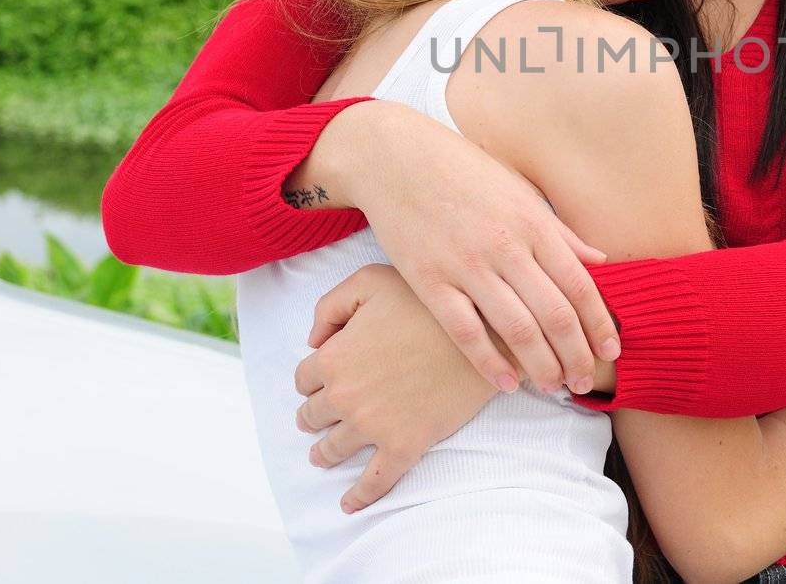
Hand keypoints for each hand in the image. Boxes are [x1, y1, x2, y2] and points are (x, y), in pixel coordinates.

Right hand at [291, 100, 621, 394]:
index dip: (599, 324)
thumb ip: (560, 231)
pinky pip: (466, 332)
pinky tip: (508, 383)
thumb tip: (600, 260)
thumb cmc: (462, 171)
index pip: (580, 285)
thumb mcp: (519, 190)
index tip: (612, 351)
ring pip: (517, 328)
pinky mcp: (428, 280)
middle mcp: (505, 246)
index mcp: (533, 223)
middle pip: (555, 314)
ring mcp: (466, 265)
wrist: (394, 157)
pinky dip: (490, 363)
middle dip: (577, 355)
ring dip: (542, 365)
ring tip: (555, 387)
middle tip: (586, 382)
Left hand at [294, 264, 497, 512]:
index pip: (303, 377)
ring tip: (322, 457)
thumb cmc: (426, 302)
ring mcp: (372, 426)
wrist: (482, 333)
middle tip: (318, 419)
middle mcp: (345, 396)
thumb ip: (330, 305)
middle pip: (312, 415)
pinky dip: (358, 496)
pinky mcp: (404, 446)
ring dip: (324, 454)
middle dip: (313, 415)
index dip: (311, 377)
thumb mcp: (370, 281)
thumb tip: (313, 340)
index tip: (321, 380)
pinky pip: (374, 481)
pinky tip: (349, 504)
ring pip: (333, 450)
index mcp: (333, 357)